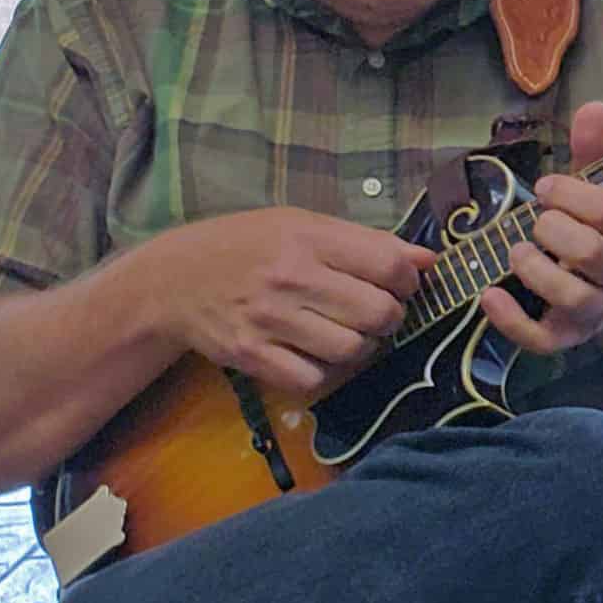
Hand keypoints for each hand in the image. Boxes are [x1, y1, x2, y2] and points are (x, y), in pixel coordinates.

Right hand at [147, 206, 433, 397]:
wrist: (173, 280)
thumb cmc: (248, 246)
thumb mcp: (304, 225)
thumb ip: (367, 242)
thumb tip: (429, 261)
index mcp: (308, 238)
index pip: (390, 266)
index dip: (409, 280)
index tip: (401, 284)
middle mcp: (290, 278)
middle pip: (379, 313)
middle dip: (390, 316)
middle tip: (375, 312)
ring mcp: (269, 320)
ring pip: (352, 350)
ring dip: (361, 347)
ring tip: (347, 332)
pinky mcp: (252, 356)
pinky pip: (314, 378)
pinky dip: (325, 372)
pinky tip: (317, 353)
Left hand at [480, 101, 602, 354]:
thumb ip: (598, 152)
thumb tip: (593, 106)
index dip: (570, 193)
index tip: (546, 187)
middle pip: (589, 253)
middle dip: (551, 229)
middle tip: (536, 220)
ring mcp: (598, 312)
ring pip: (571, 297)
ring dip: (534, 268)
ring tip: (517, 251)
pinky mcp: (567, 338)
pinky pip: (540, 340)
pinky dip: (509, 320)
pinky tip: (488, 295)